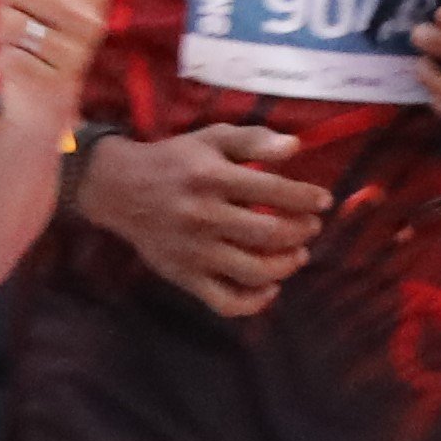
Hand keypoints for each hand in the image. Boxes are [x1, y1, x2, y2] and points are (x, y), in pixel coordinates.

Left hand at [0, 0, 107, 123]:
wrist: (39, 100)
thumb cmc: (33, 34)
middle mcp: (91, 18)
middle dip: (2, 4)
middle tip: (15, 22)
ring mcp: (78, 52)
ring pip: (9, 21)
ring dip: (1, 34)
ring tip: (18, 45)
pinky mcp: (56, 81)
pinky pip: (7, 56)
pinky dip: (1, 60)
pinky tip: (18, 66)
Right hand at [81, 120, 329, 316]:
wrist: (118, 188)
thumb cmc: (174, 161)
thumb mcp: (211, 138)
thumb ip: (254, 140)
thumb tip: (296, 147)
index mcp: (212, 178)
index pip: (274, 191)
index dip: (307, 198)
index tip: (322, 201)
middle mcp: (203, 216)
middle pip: (270, 234)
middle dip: (302, 231)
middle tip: (310, 226)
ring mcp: (193, 251)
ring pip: (254, 271)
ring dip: (286, 265)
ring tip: (297, 255)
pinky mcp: (184, 276)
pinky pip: (225, 302)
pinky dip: (255, 302)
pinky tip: (269, 287)